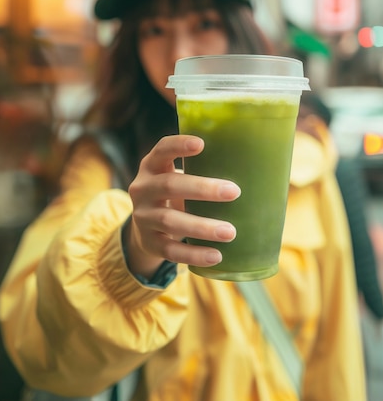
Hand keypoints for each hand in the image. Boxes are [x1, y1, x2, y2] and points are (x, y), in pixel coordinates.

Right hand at [124, 135, 239, 278]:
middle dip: (202, 189)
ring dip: (202, 226)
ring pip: (170, 220)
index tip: (201, 144)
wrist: (146, 227)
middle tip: (234, 192)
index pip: (162, 149)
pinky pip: (170, 250)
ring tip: (231, 232)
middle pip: (170, 185)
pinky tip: (216, 256)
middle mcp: (143, 188)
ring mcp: (142, 216)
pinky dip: (193, 254)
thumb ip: (203, 170)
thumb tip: (258, 169)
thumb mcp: (179, 177)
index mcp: (152, 166)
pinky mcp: (148, 242)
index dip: (179, 145)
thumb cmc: (176, 194)